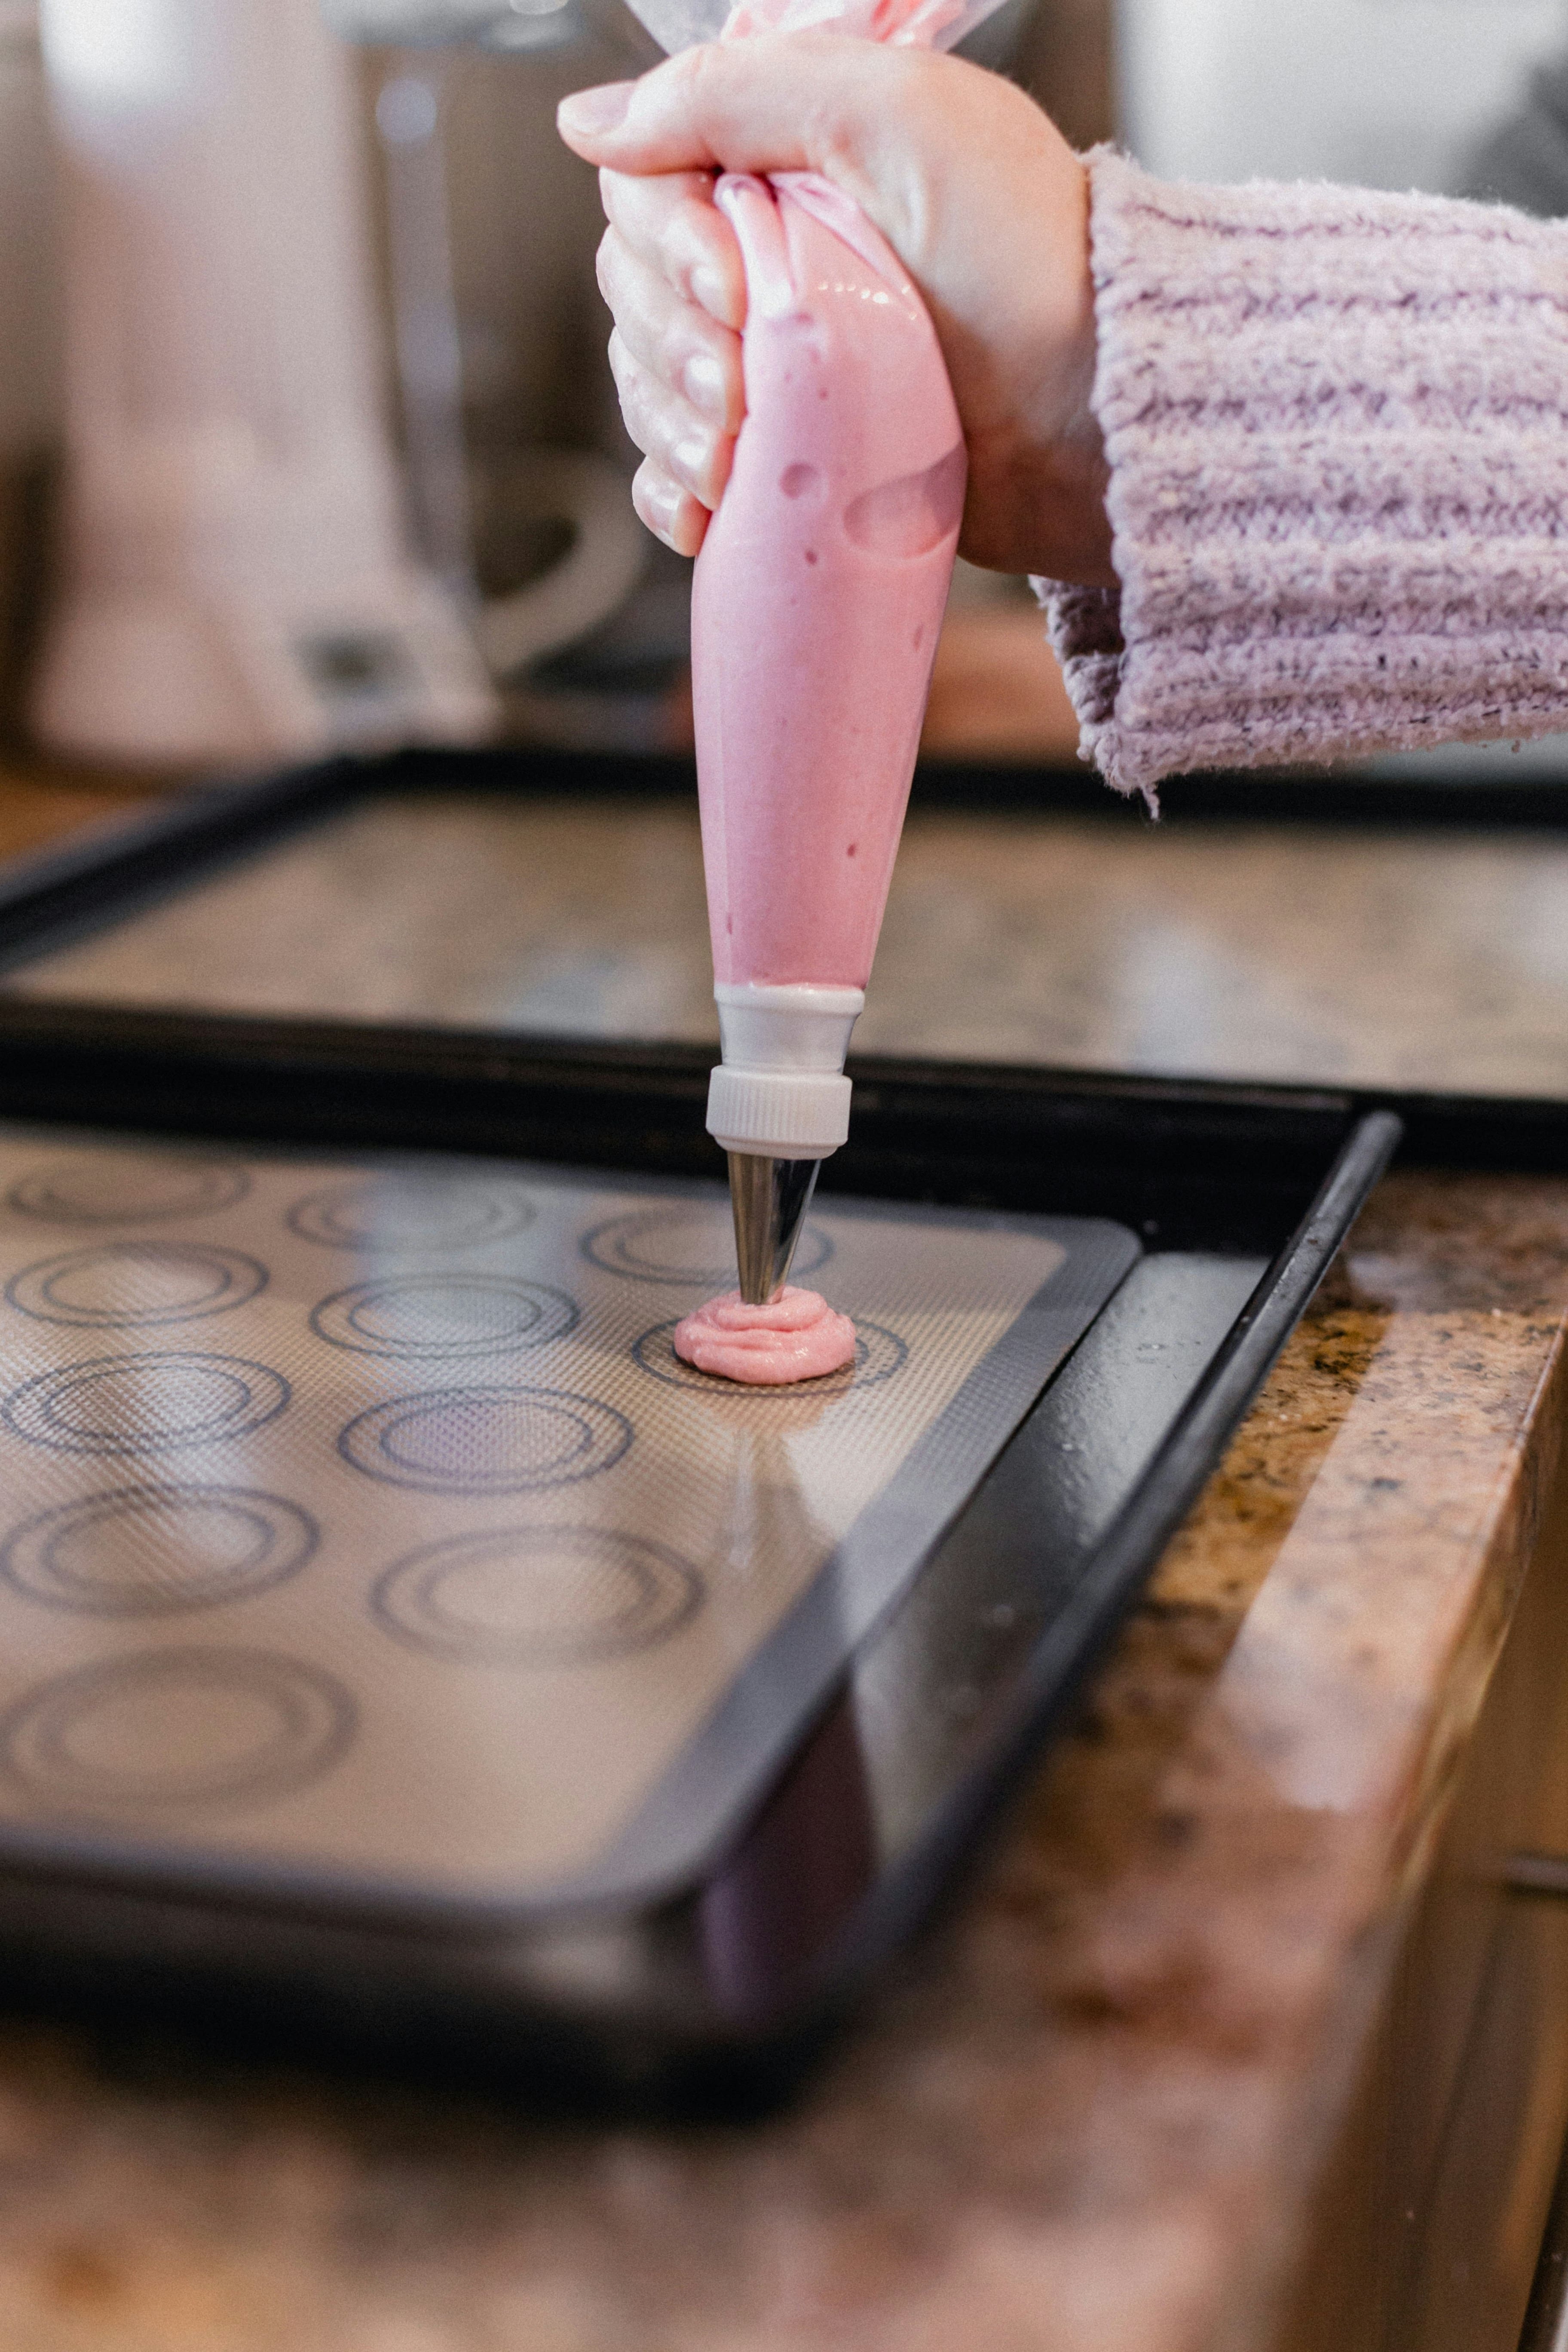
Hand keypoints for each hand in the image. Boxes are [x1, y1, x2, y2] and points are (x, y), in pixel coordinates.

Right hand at [557, 35, 1112, 584]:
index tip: (733, 288)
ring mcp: (784, 366)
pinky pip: (686, 476)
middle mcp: (777, 262)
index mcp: (790, 168)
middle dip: (673, 347)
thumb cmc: (1027, 260)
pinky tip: (700, 509)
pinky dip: (675, 492)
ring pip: (653, 388)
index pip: (649, 190)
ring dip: (671, 428)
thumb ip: (739, 91)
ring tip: (734, 457)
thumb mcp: (894, 116)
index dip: (668, 244)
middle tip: (743, 386)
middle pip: (639, 294)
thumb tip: (592, 121)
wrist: (1100, 414)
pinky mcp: (798, 456)